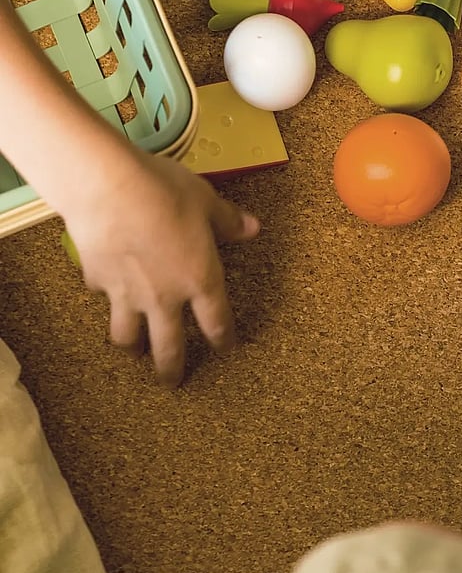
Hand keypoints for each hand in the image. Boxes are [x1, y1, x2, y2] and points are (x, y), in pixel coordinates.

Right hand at [65, 152, 259, 388]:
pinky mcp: (97, 280)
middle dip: (172, 370)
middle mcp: (164, 297)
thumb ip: (229, 222)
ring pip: (128, 336)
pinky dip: (106, 297)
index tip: (226, 351)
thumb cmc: (165, 192)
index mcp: (200, 280)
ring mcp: (127, 294)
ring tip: (135, 351)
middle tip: (173, 384)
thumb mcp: (206, 202)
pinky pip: (103, 296)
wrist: (107, 188)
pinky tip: (105, 291)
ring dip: (133, 347)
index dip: (223, 340)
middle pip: (169, 348)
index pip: (217, 323)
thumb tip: (254, 228)